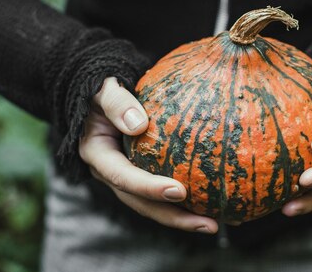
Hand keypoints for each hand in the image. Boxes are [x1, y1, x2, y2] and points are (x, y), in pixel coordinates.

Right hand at [79, 77, 218, 233]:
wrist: (98, 95)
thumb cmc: (103, 88)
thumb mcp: (104, 89)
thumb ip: (117, 103)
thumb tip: (139, 125)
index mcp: (97, 154)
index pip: (123, 177)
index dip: (149, 188)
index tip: (179, 191)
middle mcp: (109, 172)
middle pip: (140, 203)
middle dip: (173, 216)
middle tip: (208, 224)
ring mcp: (124, 176)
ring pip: (151, 204)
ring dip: (181, 217)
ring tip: (214, 223)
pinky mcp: (139, 173)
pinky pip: (160, 190)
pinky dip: (183, 200)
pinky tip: (210, 203)